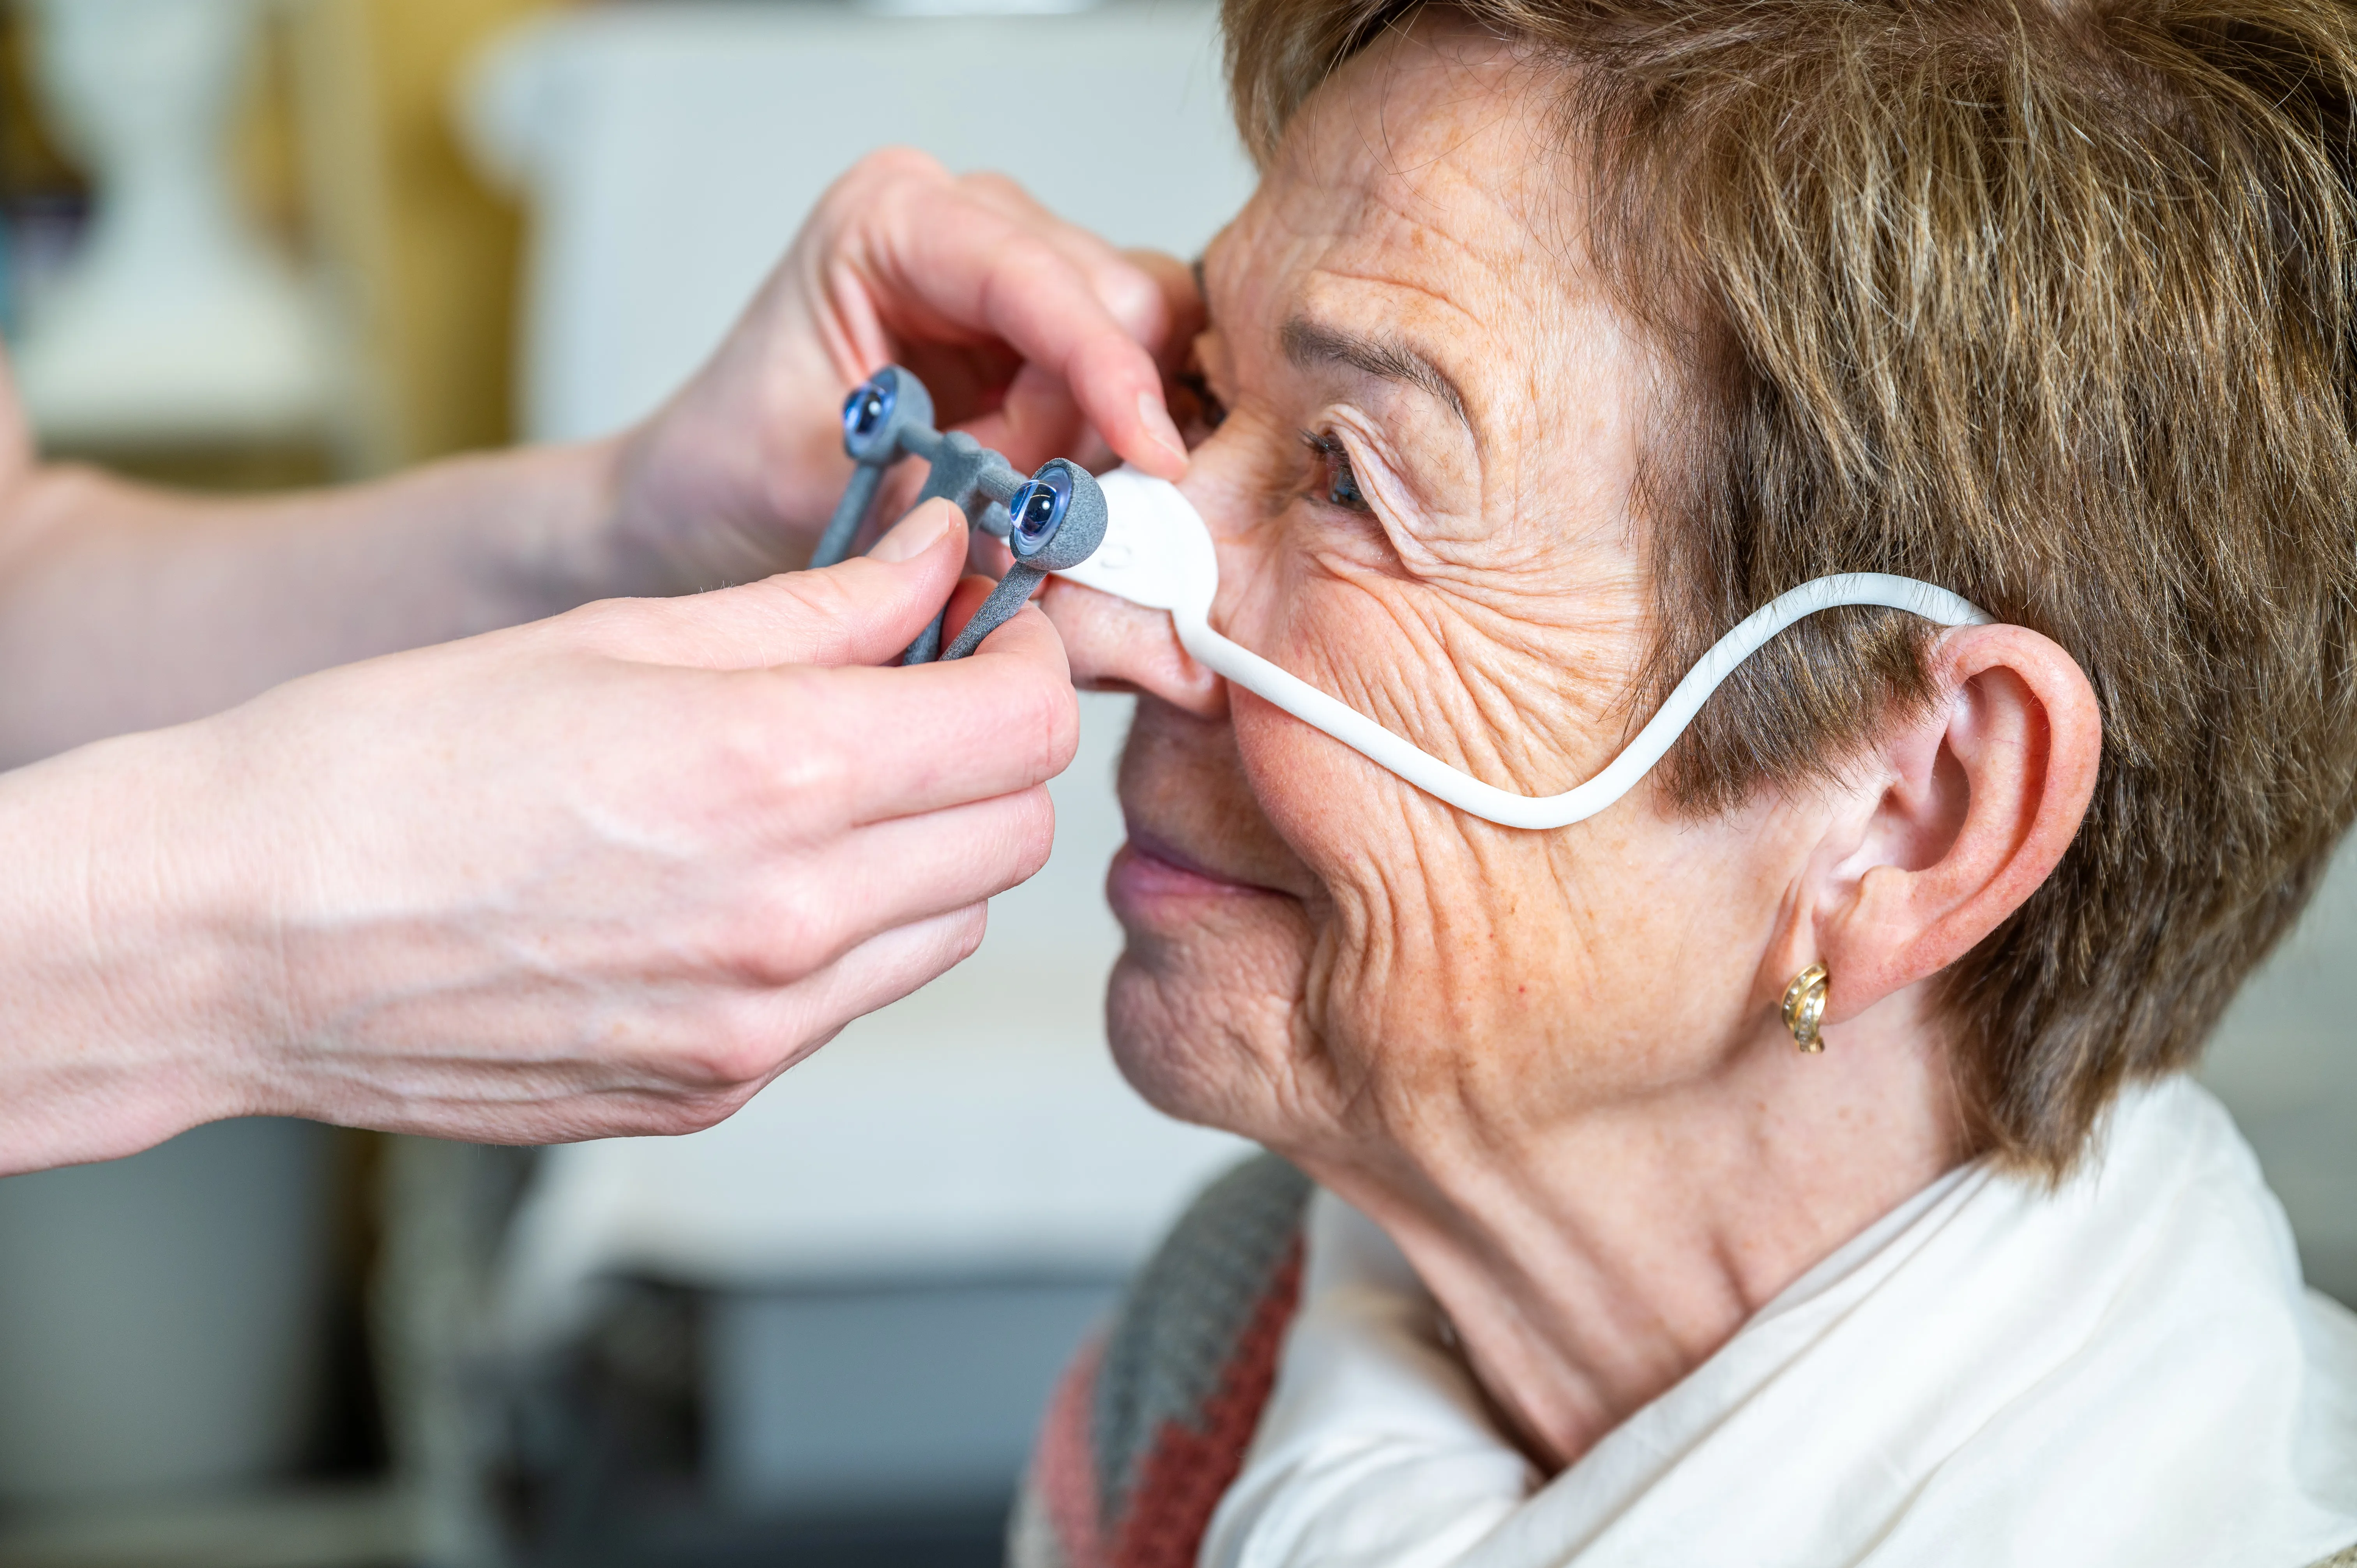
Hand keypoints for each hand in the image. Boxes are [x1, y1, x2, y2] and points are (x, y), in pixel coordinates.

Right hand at [0, 504, 1074, 1169]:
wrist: (233, 934)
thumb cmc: (386, 767)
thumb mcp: (613, 638)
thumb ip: (814, 608)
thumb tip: (936, 560)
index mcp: (773, 780)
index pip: (1023, 726)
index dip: (1023, 659)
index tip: (983, 627)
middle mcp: (791, 921)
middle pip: (1014, 833)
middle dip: (983, 752)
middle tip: (905, 697)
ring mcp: (758, 1025)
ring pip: (950, 923)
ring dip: (924, 848)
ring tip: (809, 792)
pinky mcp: (715, 1091)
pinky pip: (854, 999)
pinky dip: (842, 933)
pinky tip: (740, 882)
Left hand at [604, 148, 1203, 593]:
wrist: (700, 497)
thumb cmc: (736, 470)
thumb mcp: (833, 488)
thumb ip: (960, 496)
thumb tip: (1076, 525)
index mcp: (891, 217)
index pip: (1035, 278)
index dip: (1105, 368)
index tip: (1153, 454)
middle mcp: (966, 219)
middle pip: (1120, 293)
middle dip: (1106, 413)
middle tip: (1050, 510)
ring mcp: (1014, 269)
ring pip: (1145, 333)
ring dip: (1107, 434)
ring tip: (1024, 501)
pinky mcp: (1043, 330)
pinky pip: (1128, 375)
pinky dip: (1110, 441)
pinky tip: (1055, 487)